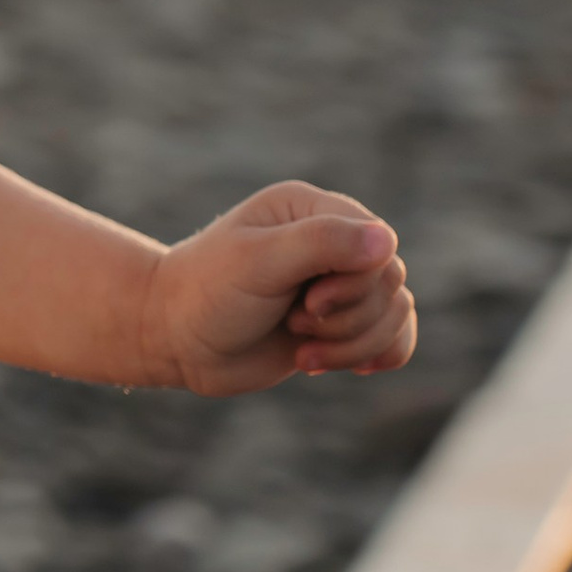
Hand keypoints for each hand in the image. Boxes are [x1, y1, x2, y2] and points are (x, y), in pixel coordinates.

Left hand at [139, 181, 415, 398]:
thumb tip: (386, 240)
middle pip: (391, 283)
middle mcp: (332, 240)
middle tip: (295, 321)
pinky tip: (333, 363)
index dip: (355, 283)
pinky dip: (374, 356)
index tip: (310, 302)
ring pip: (395, 314)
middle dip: (350, 319)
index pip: (378, 245)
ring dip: (353, 345)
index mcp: (311, 209)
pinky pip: (394, 337)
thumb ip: (319, 244)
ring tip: (302, 352)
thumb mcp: (257, 262)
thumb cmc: (208, 293)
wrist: (176, 339)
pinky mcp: (341, 322)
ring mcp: (339, 283)